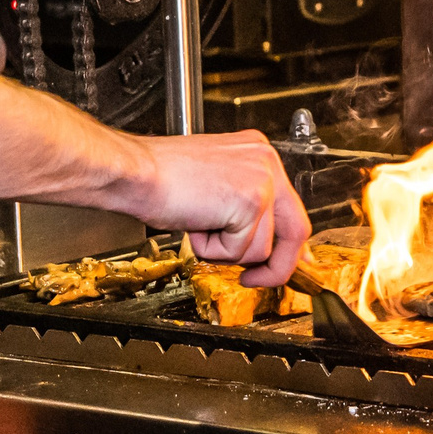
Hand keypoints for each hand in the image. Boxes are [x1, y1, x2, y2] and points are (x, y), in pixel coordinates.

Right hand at [134, 132, 309, 287]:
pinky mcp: (250, 202)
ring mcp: (261, 181)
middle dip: (277, 266)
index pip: (291, 207)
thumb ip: (243, 205)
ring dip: (226, 251)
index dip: (291, 243)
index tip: (293, 261)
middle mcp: (266, 162)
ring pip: (261, 248)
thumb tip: (263, 240)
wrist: (136, 172)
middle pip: (296, 230)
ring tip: (200, 224)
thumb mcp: (215, 183)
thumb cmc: (160, 177)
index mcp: (258, 153)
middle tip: (253, 279)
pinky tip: (196, 224)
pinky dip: (213, 250)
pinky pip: (240, 251)